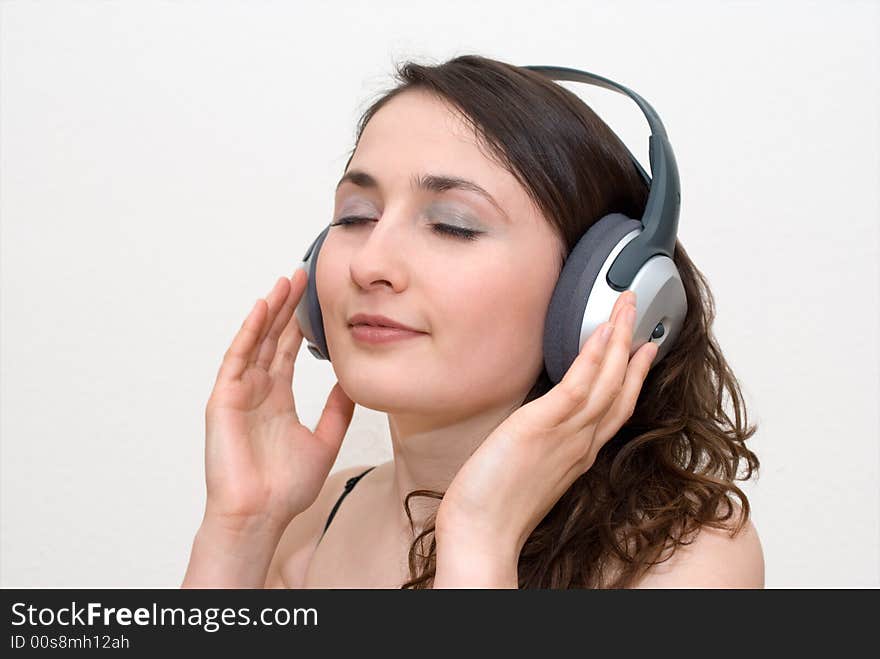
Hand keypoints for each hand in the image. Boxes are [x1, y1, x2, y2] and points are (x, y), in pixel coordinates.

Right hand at [202, 269, 355, 535]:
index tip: (315, 298)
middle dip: (287, 307)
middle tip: (303, 275)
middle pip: (273, 339)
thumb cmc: (285, 488)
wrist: (260, 515)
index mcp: (278, 400)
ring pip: (255, 341)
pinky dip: (249, 332)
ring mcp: (239, 393)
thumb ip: (337, 410)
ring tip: (286, 282)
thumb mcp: (324, 440)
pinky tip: (263, 308)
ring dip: (270, 311)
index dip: (301, 324)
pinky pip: (237, 358)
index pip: (289, 352)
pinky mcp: (224, 399)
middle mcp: (258, 391)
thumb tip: (353, 383)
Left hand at [435, 290, 657, 559]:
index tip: (641, 350)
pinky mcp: (543, 426)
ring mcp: (566, 434)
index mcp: (578, 454)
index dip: (632, 376)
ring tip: (626, 306)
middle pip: (619, 388)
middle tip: (638, 313)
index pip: (614, 407)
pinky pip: (579, 385)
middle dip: (632, 346)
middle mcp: (581, 443)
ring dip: (619, 339)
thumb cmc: (495, 510)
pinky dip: (595, 357)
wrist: (481, 534)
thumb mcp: (528, 471)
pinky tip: (602, 332)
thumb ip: (542, 446)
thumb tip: (536, 426)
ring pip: (606, 380)